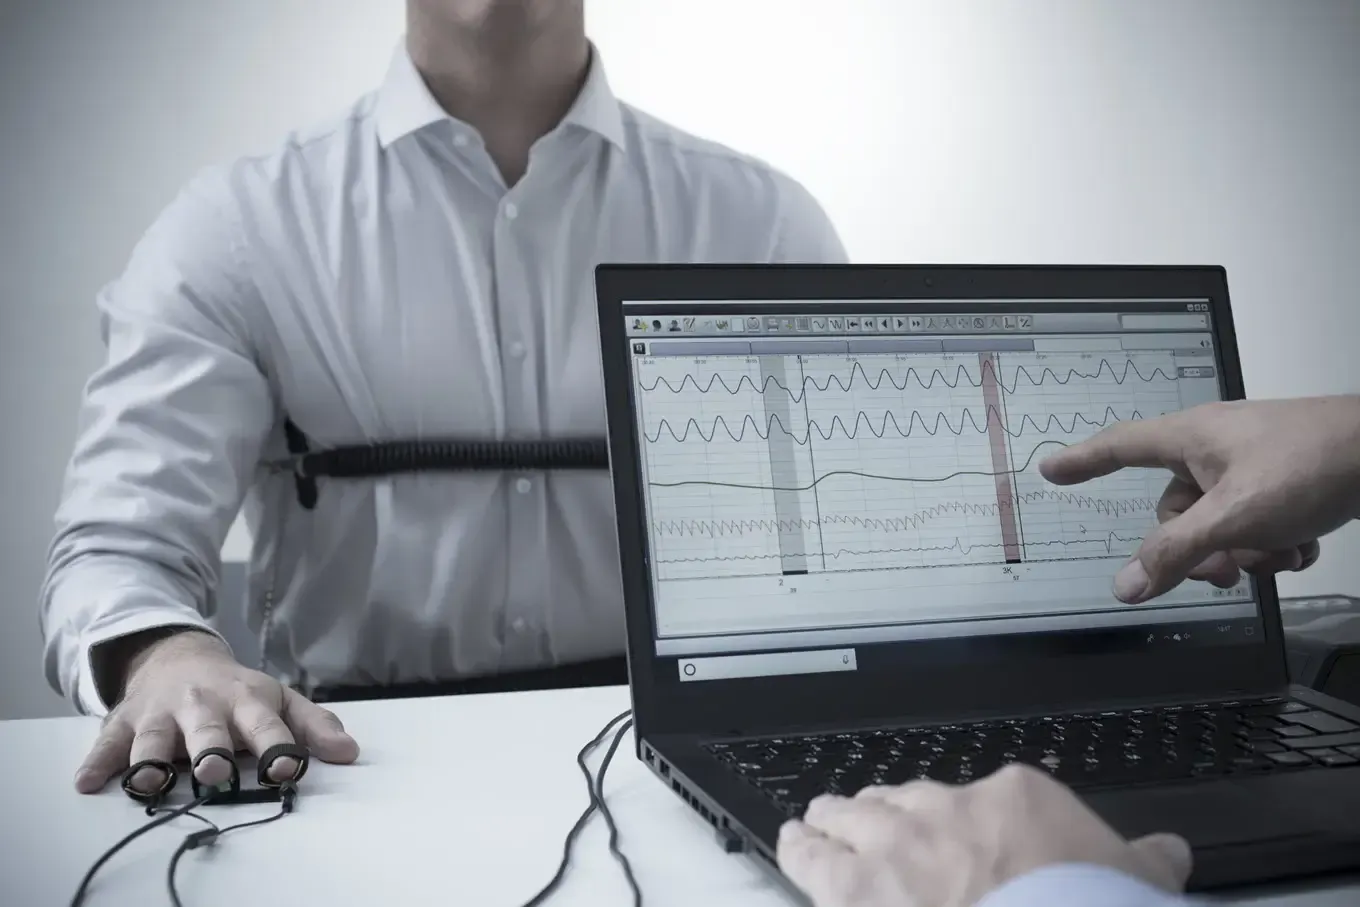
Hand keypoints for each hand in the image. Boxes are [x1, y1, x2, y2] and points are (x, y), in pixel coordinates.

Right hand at [75, 630, 359, 794]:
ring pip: (154, 738)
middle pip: (207, 730)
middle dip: (211, 750)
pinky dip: (97, 761)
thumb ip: (313, 725)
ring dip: (151, 759)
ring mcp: (161, 713)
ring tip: (148, 781)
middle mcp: (202, 705)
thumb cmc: (236, 691)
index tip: (287, 769)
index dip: (278, 747)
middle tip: (216, 772)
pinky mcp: (125, 722)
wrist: (178, 658)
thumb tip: (349, 753)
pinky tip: (88, 781)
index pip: (266, 724)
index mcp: (245, 701)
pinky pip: (108, 742)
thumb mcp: (278, 699)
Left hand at [777, 764, 1190, 906]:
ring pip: (848, 816)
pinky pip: (809, 857)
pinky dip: (800, 850)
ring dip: (833, 822)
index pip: (971, 796)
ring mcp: (894, 848)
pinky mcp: (853, 892)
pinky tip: (794, 845)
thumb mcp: (1137, 883)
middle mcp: (943, 812)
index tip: (956, 835)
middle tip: (874, 825)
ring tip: (818, 824)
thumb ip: (1143, 862)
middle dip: (885, 814)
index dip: (955, 819)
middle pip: (900, 799)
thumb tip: (1168, 853)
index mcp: (1012, 800)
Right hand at [1039, 395, 1359, 602]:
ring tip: (1279, 555)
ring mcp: (1251, 465)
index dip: (1082, 460)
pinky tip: (1301, 547)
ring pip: (1221, 524)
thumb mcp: (1234, 518)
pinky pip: (1258, 524)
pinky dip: (1276, 544)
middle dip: (1200, 549)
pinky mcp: (1286, 482)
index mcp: (1190, 439)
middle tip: (1227, 570)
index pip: (1120, 447)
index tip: (1052, 470)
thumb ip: (1177, 553)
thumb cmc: (1311, 464)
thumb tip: (1127, 586)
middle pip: (1176, 510)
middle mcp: (1215, 449)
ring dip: (1247, 552)